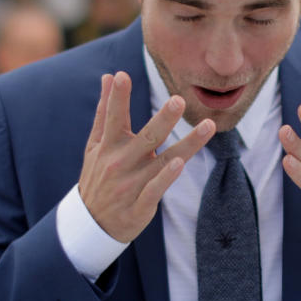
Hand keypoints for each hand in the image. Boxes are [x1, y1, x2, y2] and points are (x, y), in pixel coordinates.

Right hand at [79, 72, 214, 242]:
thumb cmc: (98, 177)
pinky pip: (156, 189)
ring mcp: (131, 185)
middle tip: (179, 100)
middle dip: (163, 119)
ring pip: (162, 161)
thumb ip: (104, 111)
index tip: (121, 76)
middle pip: (147, 137)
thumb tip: (109, 76)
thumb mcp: (95, 145)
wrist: (92, 225)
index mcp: (108, 146)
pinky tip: (180, 163)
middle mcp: (120, 163)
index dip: (117, 97)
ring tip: (208, 126)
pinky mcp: (141, 205)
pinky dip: (166, 177)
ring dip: (186, 144)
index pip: (113, 117)